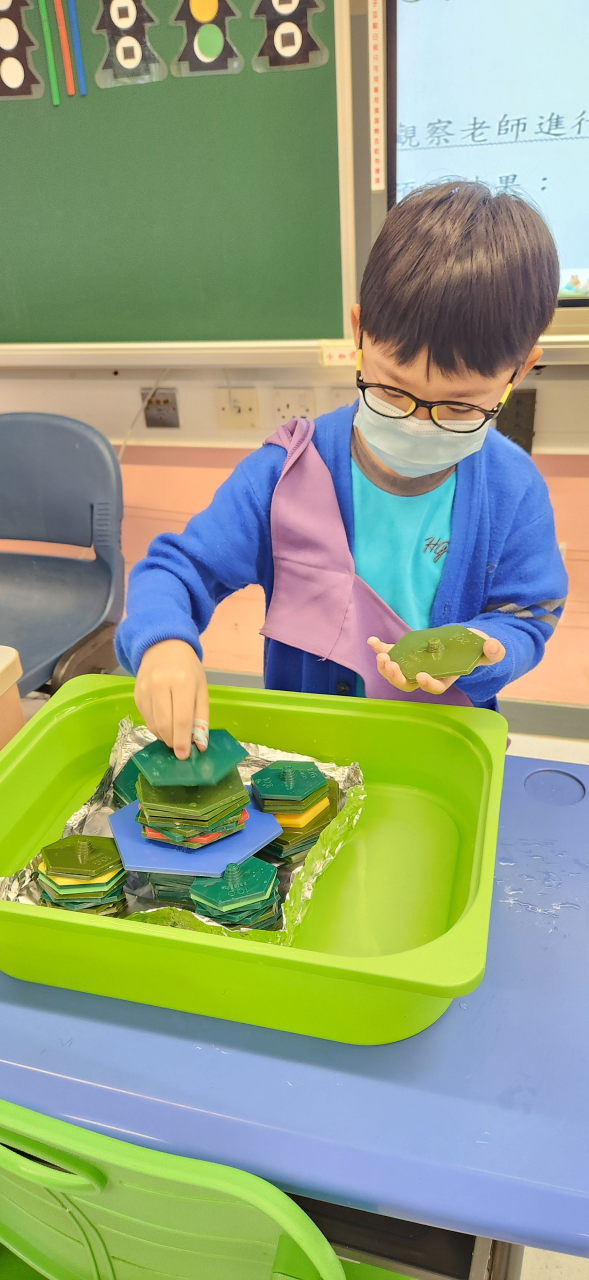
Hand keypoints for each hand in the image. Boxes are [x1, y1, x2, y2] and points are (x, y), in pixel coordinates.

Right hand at [134, 639, 208, 758]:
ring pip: (153, 724)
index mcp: (182, 682)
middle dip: (172, 741)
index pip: (181, 718)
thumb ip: (201, 718)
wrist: (163, 647)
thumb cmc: (188, 669)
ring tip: (173, 736)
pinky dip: (155, 727)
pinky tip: (164, 724)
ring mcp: (145, 689)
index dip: (182, 740)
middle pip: (164, 724)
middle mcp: (160, 684)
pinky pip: (145, 718)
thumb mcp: (201, 689)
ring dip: (163, 736)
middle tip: (179, 749)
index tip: (184, 755)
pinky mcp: (136, 694)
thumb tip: (200, 745)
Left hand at [367, 629, 505, 695]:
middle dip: (397, 678)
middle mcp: (427, 674)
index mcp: (445, 678)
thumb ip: (493, 651)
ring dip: (386, 666)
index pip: (434, 687)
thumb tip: (493, 646)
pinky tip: (371, 640)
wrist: (465, 640)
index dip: (428, 684)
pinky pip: (391, 652)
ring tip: (380, 656)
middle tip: (391, 666)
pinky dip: (380, 647)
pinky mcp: (407, 652)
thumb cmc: (477, 649)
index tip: (422, 676)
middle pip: (408, 684)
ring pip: (396, 672)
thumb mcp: (488, 649)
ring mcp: (415, 664)